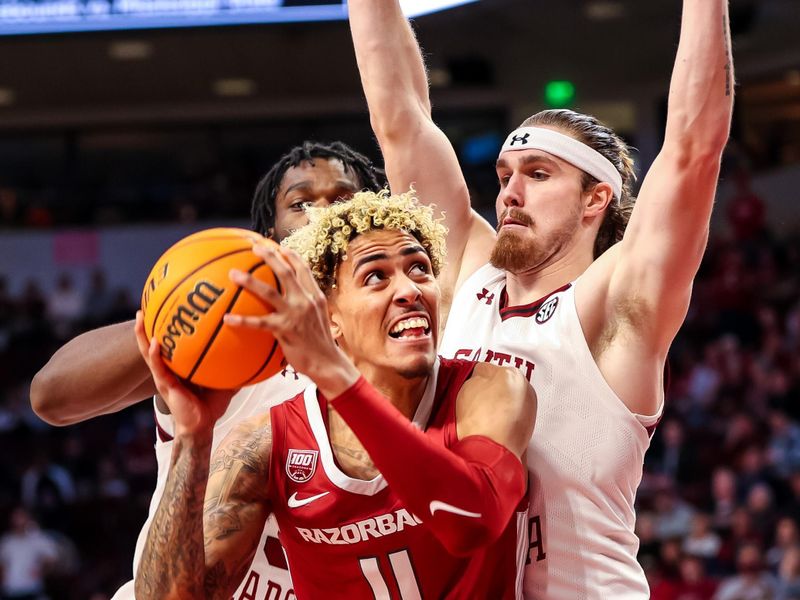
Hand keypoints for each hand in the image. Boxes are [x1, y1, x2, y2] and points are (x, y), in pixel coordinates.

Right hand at [134, 311, 235, 436]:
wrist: (201, 427)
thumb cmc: (210, 406)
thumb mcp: (224, 382)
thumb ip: (232, 367)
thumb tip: (251, 352)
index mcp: (178, 367)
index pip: (170, 343)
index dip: (165, 327)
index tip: (166, 308)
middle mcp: (167, 369)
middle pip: (153, 342)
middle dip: (147, 325)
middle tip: (145, 305)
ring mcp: (163, 376)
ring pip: (148, 351)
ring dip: (142, 334)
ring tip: (140, 317)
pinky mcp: (165, 385)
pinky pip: (157, 367)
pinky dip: (155, 355)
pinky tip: (155, 342)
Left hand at [224, 244, 358, 395]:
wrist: (328, 363)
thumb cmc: (320, 343)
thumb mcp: (319, 319)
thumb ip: (307, 306)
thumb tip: (293, 300)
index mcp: (314, 297)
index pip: (303, 270)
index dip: (291, 256)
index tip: (280, 247)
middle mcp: (305, 301)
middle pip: (286, 273)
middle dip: (270, 257)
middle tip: (254, 247)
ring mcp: (295, 314)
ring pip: (269, 292)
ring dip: (250, 281)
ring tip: (233, 273)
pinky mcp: (284, 330)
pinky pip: (259, 323)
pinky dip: (242, 320)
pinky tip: (227, 318)